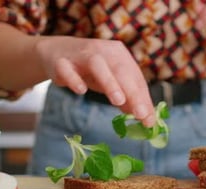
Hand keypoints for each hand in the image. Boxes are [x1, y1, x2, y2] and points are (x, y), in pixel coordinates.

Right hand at [34, 36, 155, 126]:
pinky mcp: (61, 62)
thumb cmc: (90, 70)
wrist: (56, 52)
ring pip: (98, 65)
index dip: (143, 98)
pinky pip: (67, 69)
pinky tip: (81, 91)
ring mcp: (81, 55)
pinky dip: (74, 79)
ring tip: (119, 101)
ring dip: (109, 82)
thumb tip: (145, 117)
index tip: (149, 120)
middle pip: (121, 70)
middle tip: (140, 114)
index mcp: (119, 54)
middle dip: (132, 92)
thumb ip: (127, 98)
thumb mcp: (111, 82)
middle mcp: (103, 51)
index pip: (134, 77)